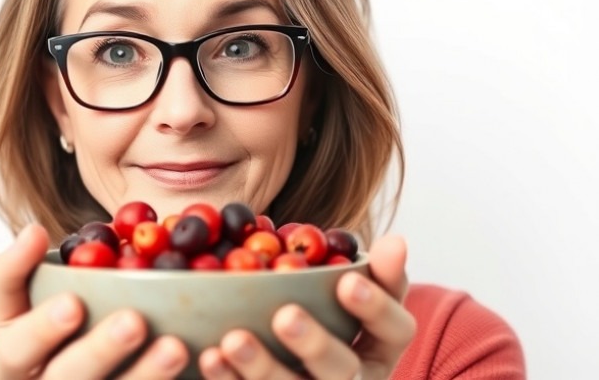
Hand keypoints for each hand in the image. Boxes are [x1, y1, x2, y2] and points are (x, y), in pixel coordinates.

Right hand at [0, 224, 189, 378]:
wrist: (54, 377)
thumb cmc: (36, 331)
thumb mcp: (15, 302)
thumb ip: (17, 267)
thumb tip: (34, 231)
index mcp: (9, 363)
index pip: (17, 347)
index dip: (43, 328)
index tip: (74, 303)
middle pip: (66, 378)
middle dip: (100, 351)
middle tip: (134, 322)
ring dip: (144, 375)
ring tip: (176, 347)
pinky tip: (196, 369)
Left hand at [197, 235, 415, 378]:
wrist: (298, 363)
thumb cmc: (329, 314)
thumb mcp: (356, 292)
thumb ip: (375, 270)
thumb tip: (395, 241)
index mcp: (381, 347)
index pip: (396, 329)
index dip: (375, 307)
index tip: (347, 280)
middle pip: (343, 371)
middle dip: (314, 344)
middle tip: (285, 316)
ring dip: (262, 367)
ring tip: (232, 339)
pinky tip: (210, 356)